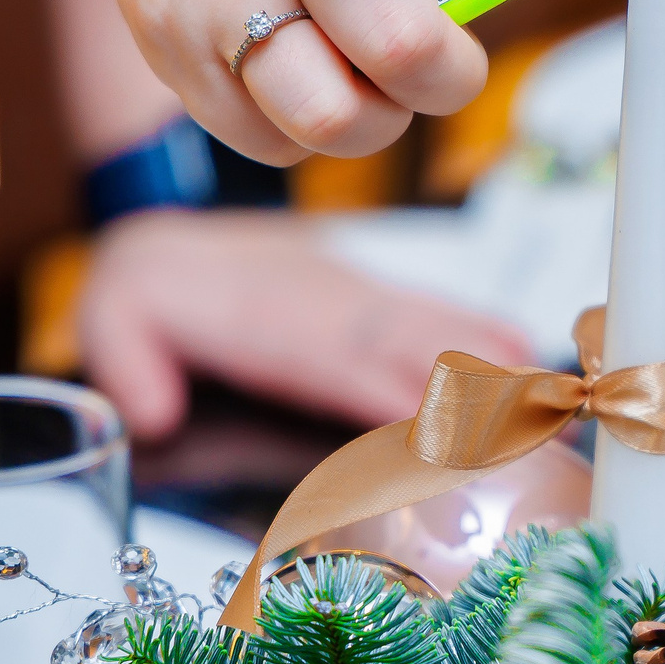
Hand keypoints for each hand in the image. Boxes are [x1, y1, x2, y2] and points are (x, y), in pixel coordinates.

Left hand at [75, 208, 535, 438]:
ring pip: (430, 325)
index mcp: (261, 314)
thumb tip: (157, 411)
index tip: (442, 429)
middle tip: (531, 422)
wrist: (171, 234)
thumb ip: (129, 360)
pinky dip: (485, 336)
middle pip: (402, 341)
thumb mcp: (116, 312)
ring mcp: (357, 296)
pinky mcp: (375, 302)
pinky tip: (528, 357)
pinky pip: (434, 317)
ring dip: (490, 359)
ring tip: (547, 396)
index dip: (387, 389)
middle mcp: (323, 301)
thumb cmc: (149, 287)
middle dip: (464, 380)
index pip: (333, 356)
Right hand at [102, 0, 599, 165]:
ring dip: (385, 108)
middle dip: (450, 57)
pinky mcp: (183, 72)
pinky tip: (322, 61)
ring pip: (328, 116)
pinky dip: (322, 122)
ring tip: (379, 57)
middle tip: (445, 30)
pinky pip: (279, 143)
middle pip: (387, 41)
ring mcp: (208, 9)